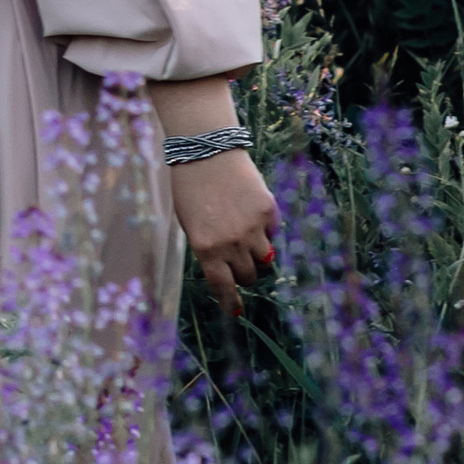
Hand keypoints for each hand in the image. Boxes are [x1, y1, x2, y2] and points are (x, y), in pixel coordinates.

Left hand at [168, 146, 277, 317]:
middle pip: (248, 275)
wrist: (206, 151)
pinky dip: (265, 229)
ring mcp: (252, 228)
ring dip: (256, 253)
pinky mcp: (268, 211)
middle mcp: (231, 243)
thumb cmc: (191, 189)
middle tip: (236, 255)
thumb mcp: (191, 224)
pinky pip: (273, 233)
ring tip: (245, 233)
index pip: (223, 287)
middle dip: (243, 270)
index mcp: (206, 248)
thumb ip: (208, 249)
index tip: (236, 311)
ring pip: (264, 259)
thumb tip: (227, 271)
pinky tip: (251, 212)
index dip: (231, 302)